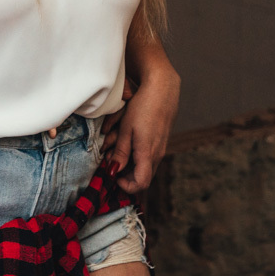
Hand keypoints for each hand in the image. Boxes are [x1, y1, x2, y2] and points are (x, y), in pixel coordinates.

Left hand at [105, 69, 179, 193]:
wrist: (162, 89)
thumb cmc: (143, 106)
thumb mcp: (126, 128)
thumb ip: (121, 152)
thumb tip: (114, 171)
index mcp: (148, 153)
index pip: (141, 184)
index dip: (126, 186)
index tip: (113, 176)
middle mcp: (157, 154)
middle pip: (143, 178)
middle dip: (125, 175)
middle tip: (111, 163)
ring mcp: (161, 148)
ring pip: (145, 166)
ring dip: (130, 164)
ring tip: (116, 151)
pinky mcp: (161, 141)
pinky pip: (149, 156)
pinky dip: (136, 155)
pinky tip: (127, 142)